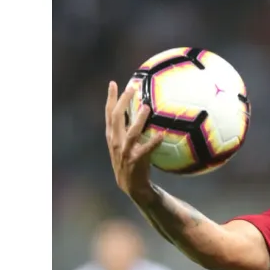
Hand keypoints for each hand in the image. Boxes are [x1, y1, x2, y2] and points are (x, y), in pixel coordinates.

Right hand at [104, 81, 163, 200]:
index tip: (114, 83)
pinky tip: (161, 135)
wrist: (132, 185)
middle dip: (123, 101)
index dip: (111, 98)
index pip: (109, 114)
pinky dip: (153, 142)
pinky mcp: (135, 161)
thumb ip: (127, 129)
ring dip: (138, 119)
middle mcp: (115, 142)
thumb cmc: (131, 161)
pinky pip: (146, 150)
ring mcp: (124, 151)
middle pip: (117, 118)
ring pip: (131, 132)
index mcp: (111, 136)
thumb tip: (139, 110)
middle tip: (132, 88)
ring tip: (146, 107)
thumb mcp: (123, 144)